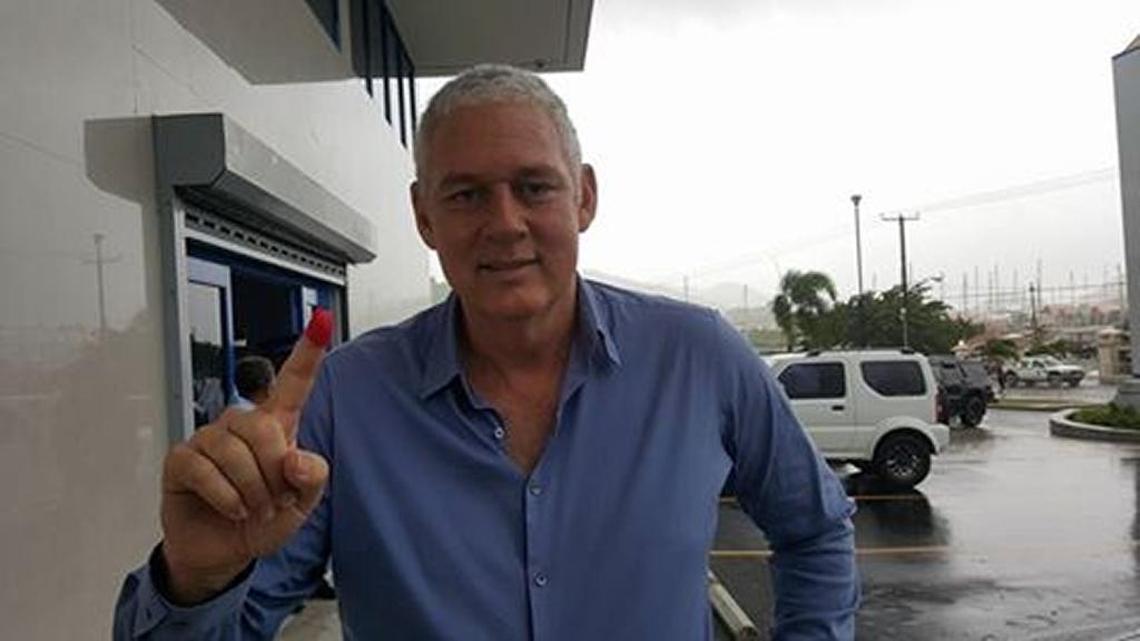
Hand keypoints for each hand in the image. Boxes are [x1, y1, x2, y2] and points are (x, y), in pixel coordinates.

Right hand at [159, 309, 333, 603]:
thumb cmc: (263, 519)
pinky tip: (232, 509)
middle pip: (262, 427)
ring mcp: (208, 440)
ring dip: (251, 490)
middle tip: (274, 500)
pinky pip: (205, 470)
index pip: (294, 383)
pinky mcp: (181, 460)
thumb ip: (312, 478)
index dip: (308, 352)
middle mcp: (241, 426)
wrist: (224, 552)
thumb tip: (294, 457)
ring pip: (234, 451)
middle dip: (273, 473)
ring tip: (253, 509)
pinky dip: (226, 498)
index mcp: (277, 426)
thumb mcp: (302, 504)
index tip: (321, 321)